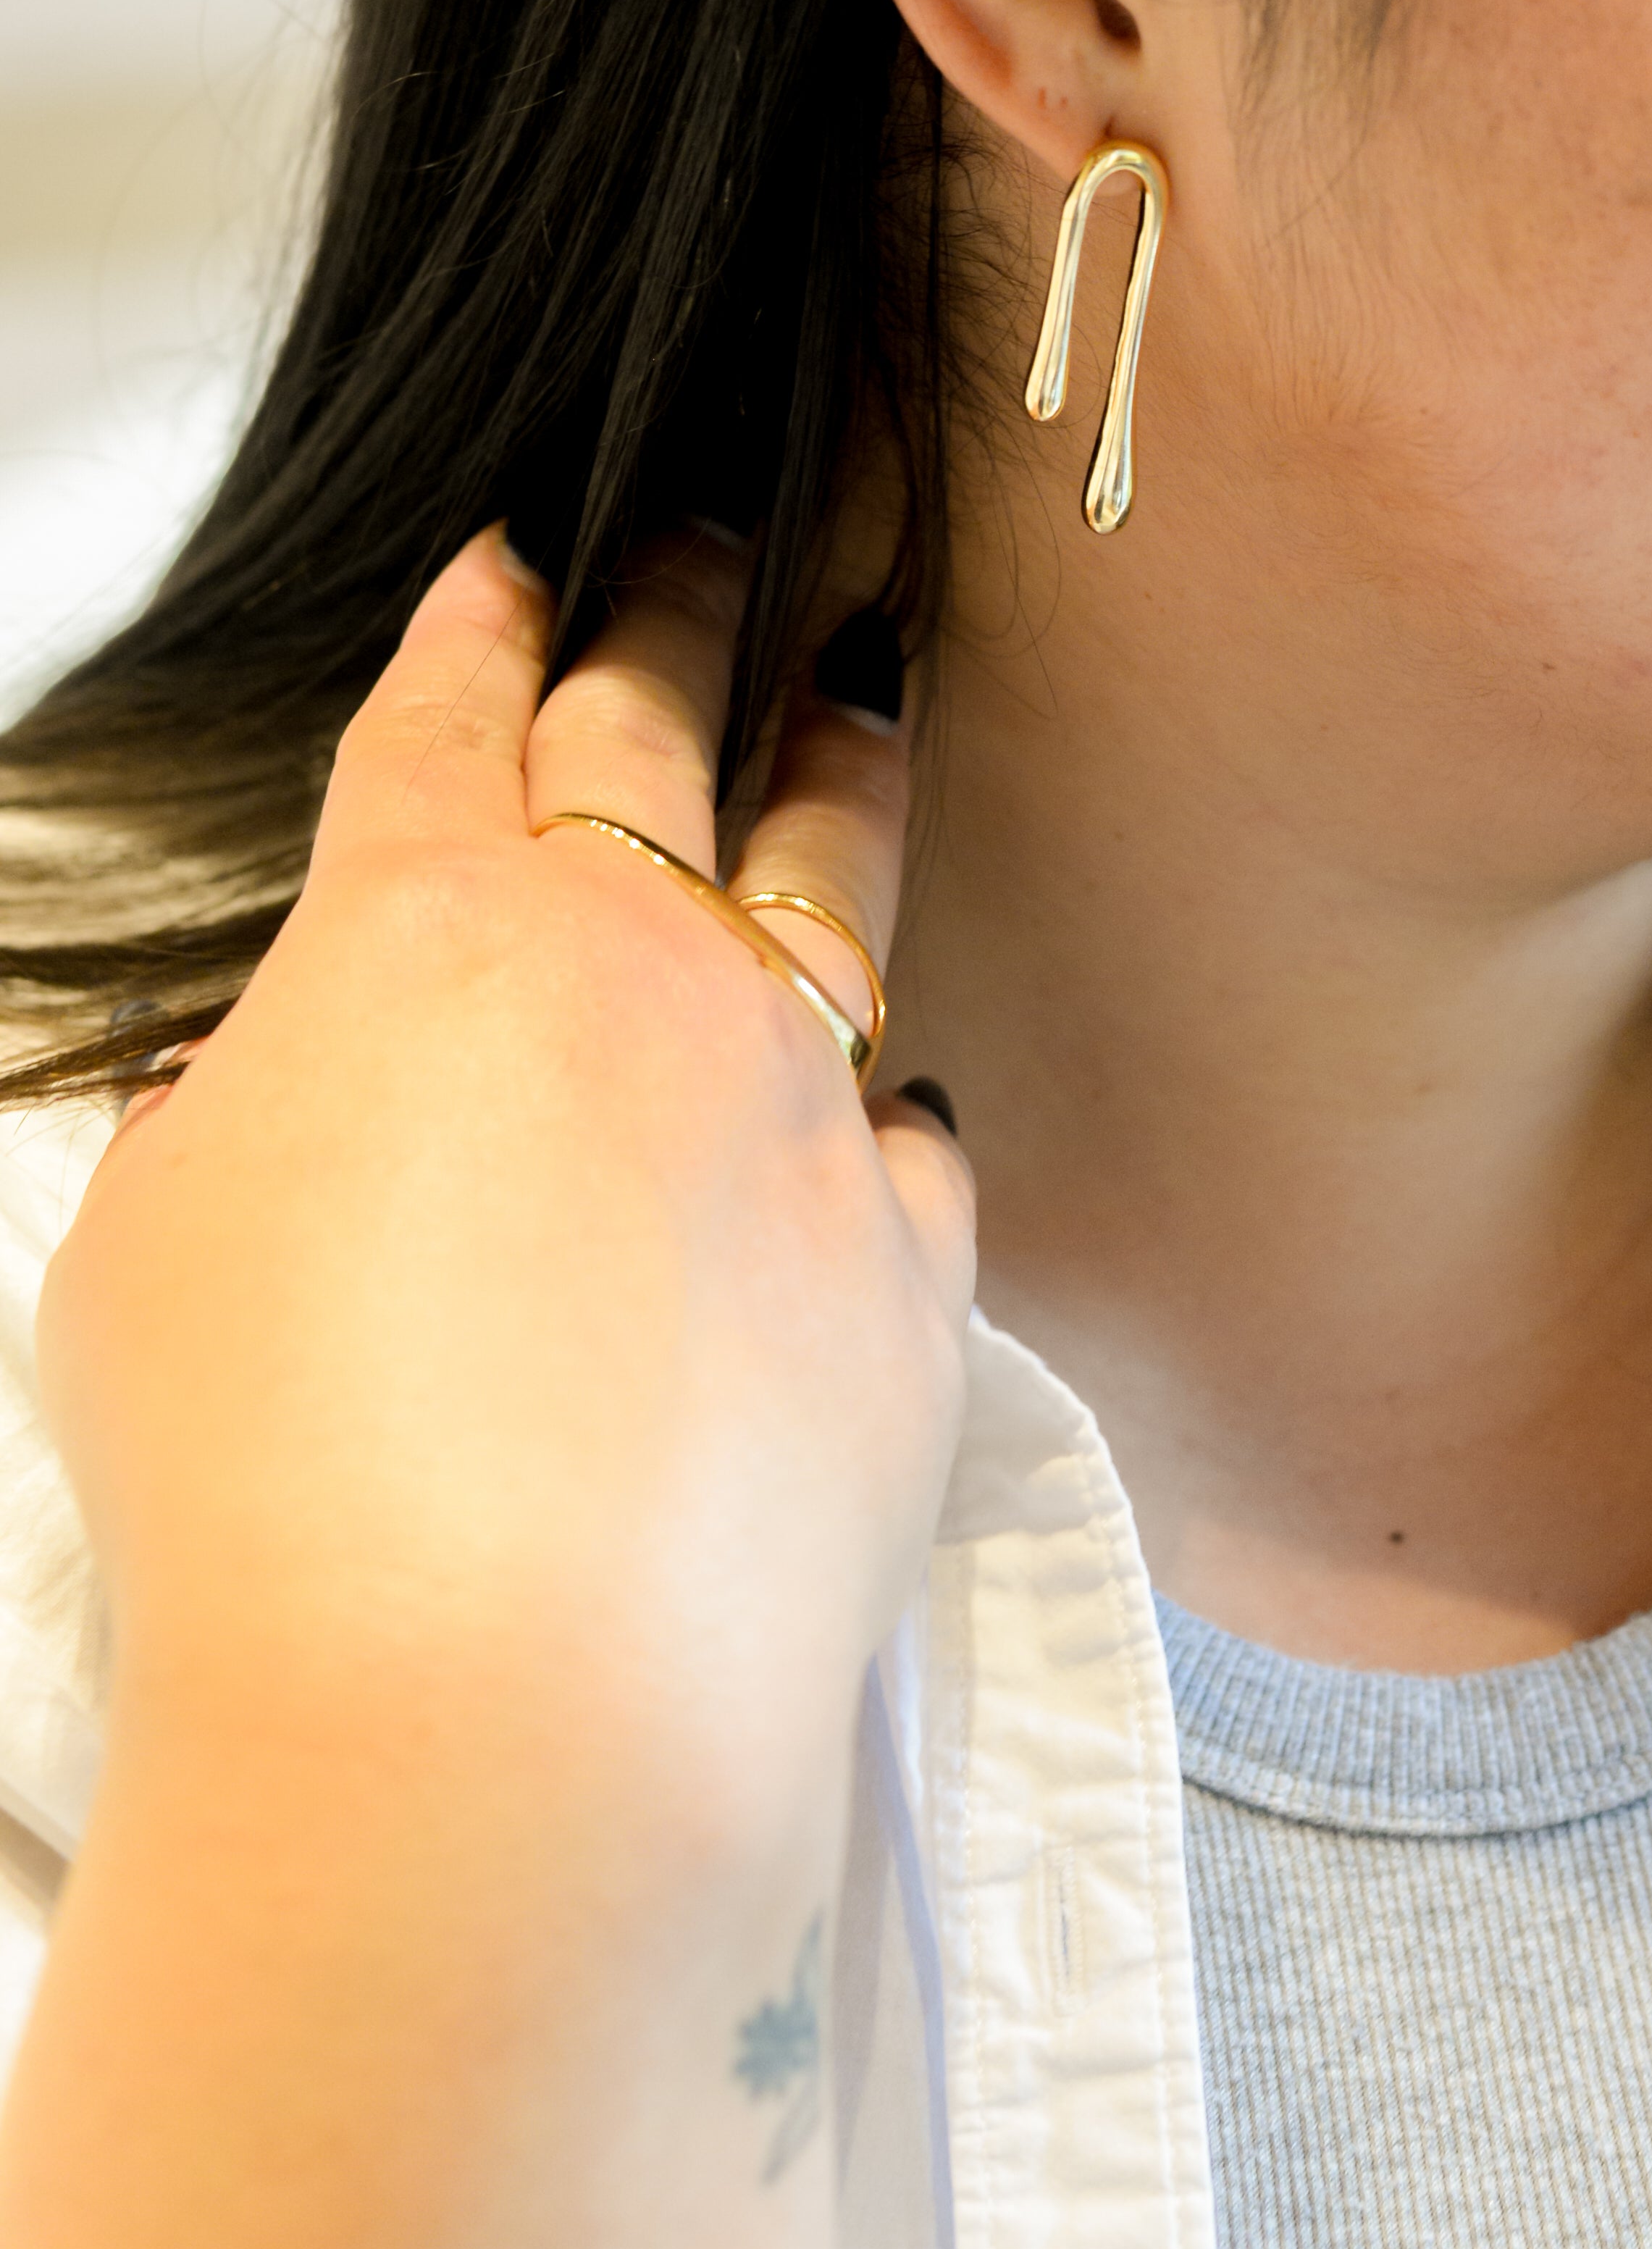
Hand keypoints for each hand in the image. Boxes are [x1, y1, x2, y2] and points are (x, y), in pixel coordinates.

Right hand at [1, 525, 974, 2248]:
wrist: (483, 1722)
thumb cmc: (264, 1495)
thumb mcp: (141, 1269)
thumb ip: (217, 1136)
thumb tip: (265, 1098)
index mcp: (423, 938)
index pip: (447, 727)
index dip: (473, 626)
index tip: (509, 558)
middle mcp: (634, 973)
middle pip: (660, 733)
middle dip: (679, 605)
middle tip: (714, 526)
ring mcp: (796, 1103)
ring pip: (838, 872)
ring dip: (844, 757)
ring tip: (868, 685)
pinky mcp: (908, 1264)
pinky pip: (913, 1136)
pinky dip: (889, 1110)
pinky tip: (896, 1099)